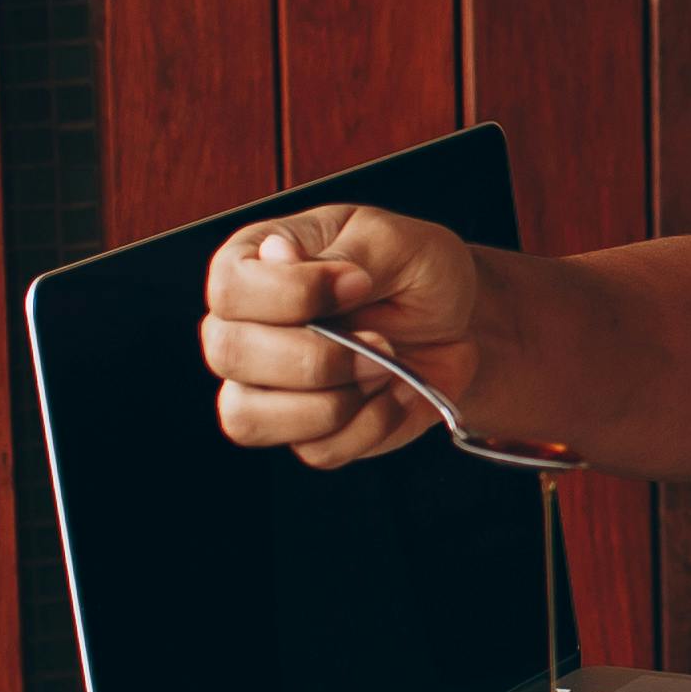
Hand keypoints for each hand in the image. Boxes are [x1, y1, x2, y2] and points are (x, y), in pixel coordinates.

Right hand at [199, 204, 485, 468]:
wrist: (460, 324)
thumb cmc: (419, 271)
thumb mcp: (395, 241)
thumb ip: (340, 251)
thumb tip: (279, 256)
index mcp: (254, 261)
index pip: (230, 289)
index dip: (293, 294)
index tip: (359, 283)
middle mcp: (244, 324)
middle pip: (230, 355)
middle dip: (318, 357)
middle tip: (382, 340)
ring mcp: (266, 385)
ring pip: (249, 418)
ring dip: (332, 403)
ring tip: (385, 370)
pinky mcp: (305, 430)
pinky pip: (313, 450)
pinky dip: (367, 427)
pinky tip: (395, 394)